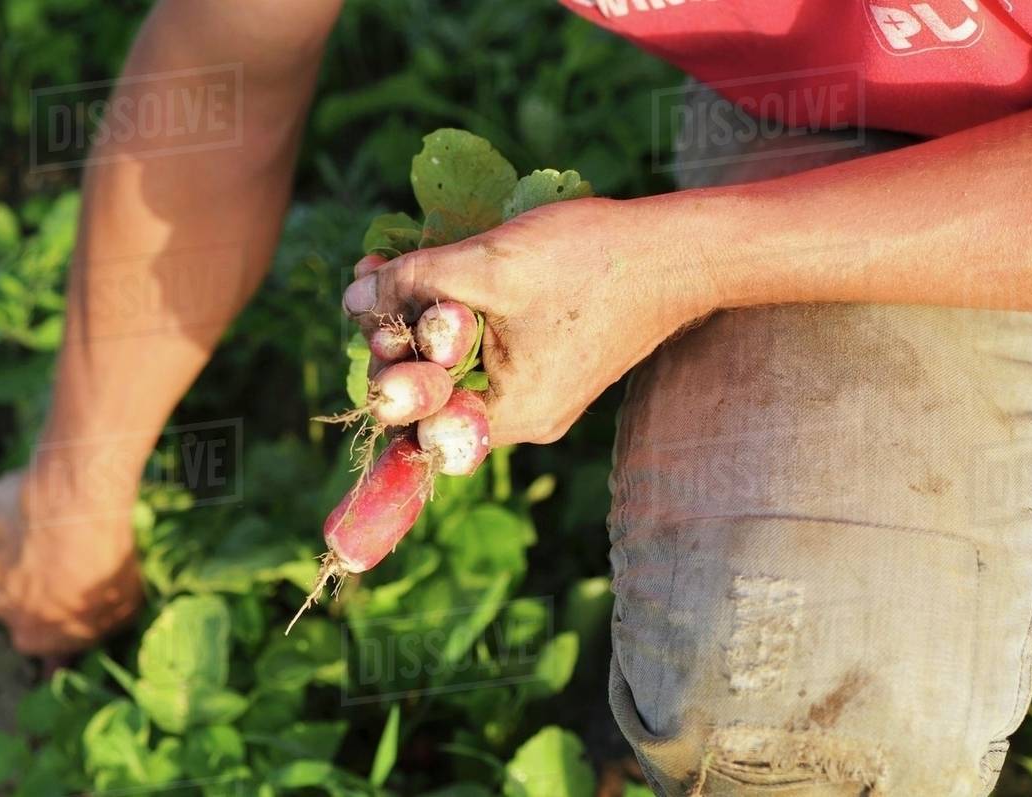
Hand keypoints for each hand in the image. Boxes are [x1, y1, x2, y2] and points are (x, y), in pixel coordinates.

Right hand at [0, 470, 142, 655]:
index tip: (73, 594)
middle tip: (66, 558)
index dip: (55, 614)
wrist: (82, 508)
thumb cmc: (108, 561)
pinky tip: (37, 506)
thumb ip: (90, 630)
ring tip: (55, 529)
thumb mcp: (120, 610)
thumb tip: (73, 648)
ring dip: (19, 552)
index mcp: (32, 636)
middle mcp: (2, 607)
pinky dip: (9, 519)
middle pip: (13, 601)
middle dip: (34, 584)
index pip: (36, 637)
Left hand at [343, 197, 717, 444]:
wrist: (679, 254)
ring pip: (455, 368)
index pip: (415, 416)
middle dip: (396, 334)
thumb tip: (352, 299)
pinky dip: (458, 319)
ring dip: (422, 319)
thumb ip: (413, 283)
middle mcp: (522, 419)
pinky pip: (485, 355)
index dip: (383, 363)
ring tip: (397, 265)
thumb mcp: (489, 265)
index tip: (371, 312)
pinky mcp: (548, 367)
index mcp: (509, 415)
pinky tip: (439, 275)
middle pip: (431, 391)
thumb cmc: (591, 261)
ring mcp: (537, 394)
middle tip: (375, 276)